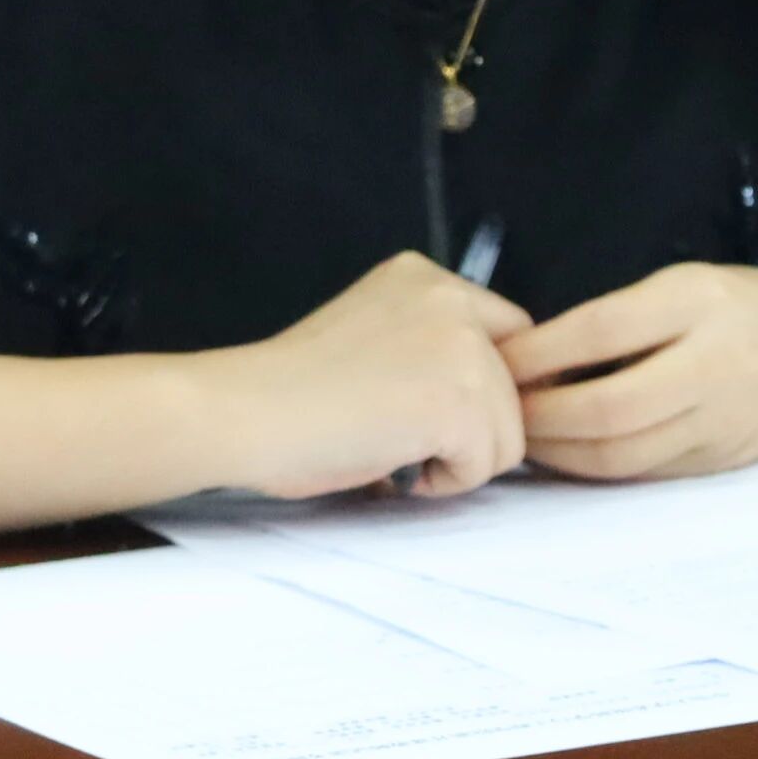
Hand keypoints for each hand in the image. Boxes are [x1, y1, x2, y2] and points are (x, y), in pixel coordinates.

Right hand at [201, 252, 531, 500]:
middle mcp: (451, 300)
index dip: (476, 388)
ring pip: (507, 434)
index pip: (507, 336)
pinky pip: (485, 466)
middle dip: (464, 427)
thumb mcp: (372, 336)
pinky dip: (442, 481)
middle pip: (512, 390)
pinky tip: (391, 461)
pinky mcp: (460, 403)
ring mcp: (461, 349)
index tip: (422, 409)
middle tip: (393, 433)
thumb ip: (428, 347)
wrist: (245, 411)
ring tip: (389, 446)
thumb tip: (488, 402)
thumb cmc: (289, 393)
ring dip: (454, 457)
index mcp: (424, 277)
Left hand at [501, 263, 757, 481]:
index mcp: (699, 302)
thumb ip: (620, 317)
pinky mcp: (721, 462)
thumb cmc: (743, 309)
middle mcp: (715, 363)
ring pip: (624, 453)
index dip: (539, 353)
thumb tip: (530, 356)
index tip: (498, 361)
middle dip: (542, 416)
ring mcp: (722, 420)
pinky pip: (646, 473)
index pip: (602, 330)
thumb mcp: (685, 285)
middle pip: (610, 406)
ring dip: (560, 452)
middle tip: (501, 411)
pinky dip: (595, 468)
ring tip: (524, 438)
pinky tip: (566, 455)